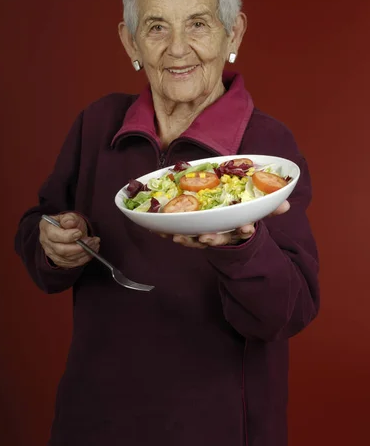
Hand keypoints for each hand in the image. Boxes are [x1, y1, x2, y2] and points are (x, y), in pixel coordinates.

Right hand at [39, 212, 99, 267]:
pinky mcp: (59, 261)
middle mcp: (46, 242)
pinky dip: (84, 259)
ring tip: (94, 244)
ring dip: (84, 252)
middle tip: (91, 241)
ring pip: (68, 258)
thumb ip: (70, 218)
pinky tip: (91, 252)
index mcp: (46, 228)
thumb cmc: (70, 223)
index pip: (53, 235)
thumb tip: (70, 222)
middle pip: (61, 250)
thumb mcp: (71, 216)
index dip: (67, 236)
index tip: (79, 233)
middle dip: (78, 247)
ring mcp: (52, 253)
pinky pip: (72, 264)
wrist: (71, 231)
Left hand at [169, 200, 290, 248]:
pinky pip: (181, 235)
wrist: (229, 232)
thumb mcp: (256, 213)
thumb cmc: (241, 218)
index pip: (244, 230)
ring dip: (188, 240)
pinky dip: (169, 233)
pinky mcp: (193, 235)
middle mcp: (224, 235)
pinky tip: (159, 231)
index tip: (246, 228)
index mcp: (239, 228)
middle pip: (219, 238)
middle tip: (205, 238)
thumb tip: (286, 205)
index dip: (245, 229)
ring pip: (198, 240)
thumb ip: (270, 209)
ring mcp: (208, 236)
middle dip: (212, 238)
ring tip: (177, 238)